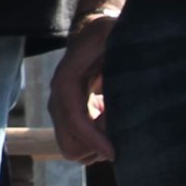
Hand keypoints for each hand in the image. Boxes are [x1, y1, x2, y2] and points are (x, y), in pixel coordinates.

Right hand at [50, 11, 117, 164]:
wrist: (92, 32)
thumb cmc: (107, 35)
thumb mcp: (113, 37)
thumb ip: (119, 58)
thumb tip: (126, 83)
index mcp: (66, 80)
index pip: (74, 119)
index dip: (92, 139)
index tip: (115, 153)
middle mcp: (59, 98)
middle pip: (68, 143)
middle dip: (95, 148)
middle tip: (120, 137)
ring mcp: (62, 109)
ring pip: (73, 148)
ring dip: (96, 146)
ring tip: (116, 124)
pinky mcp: (70, 114)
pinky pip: (79, 143)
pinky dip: (97, 141)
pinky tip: (110, 120)